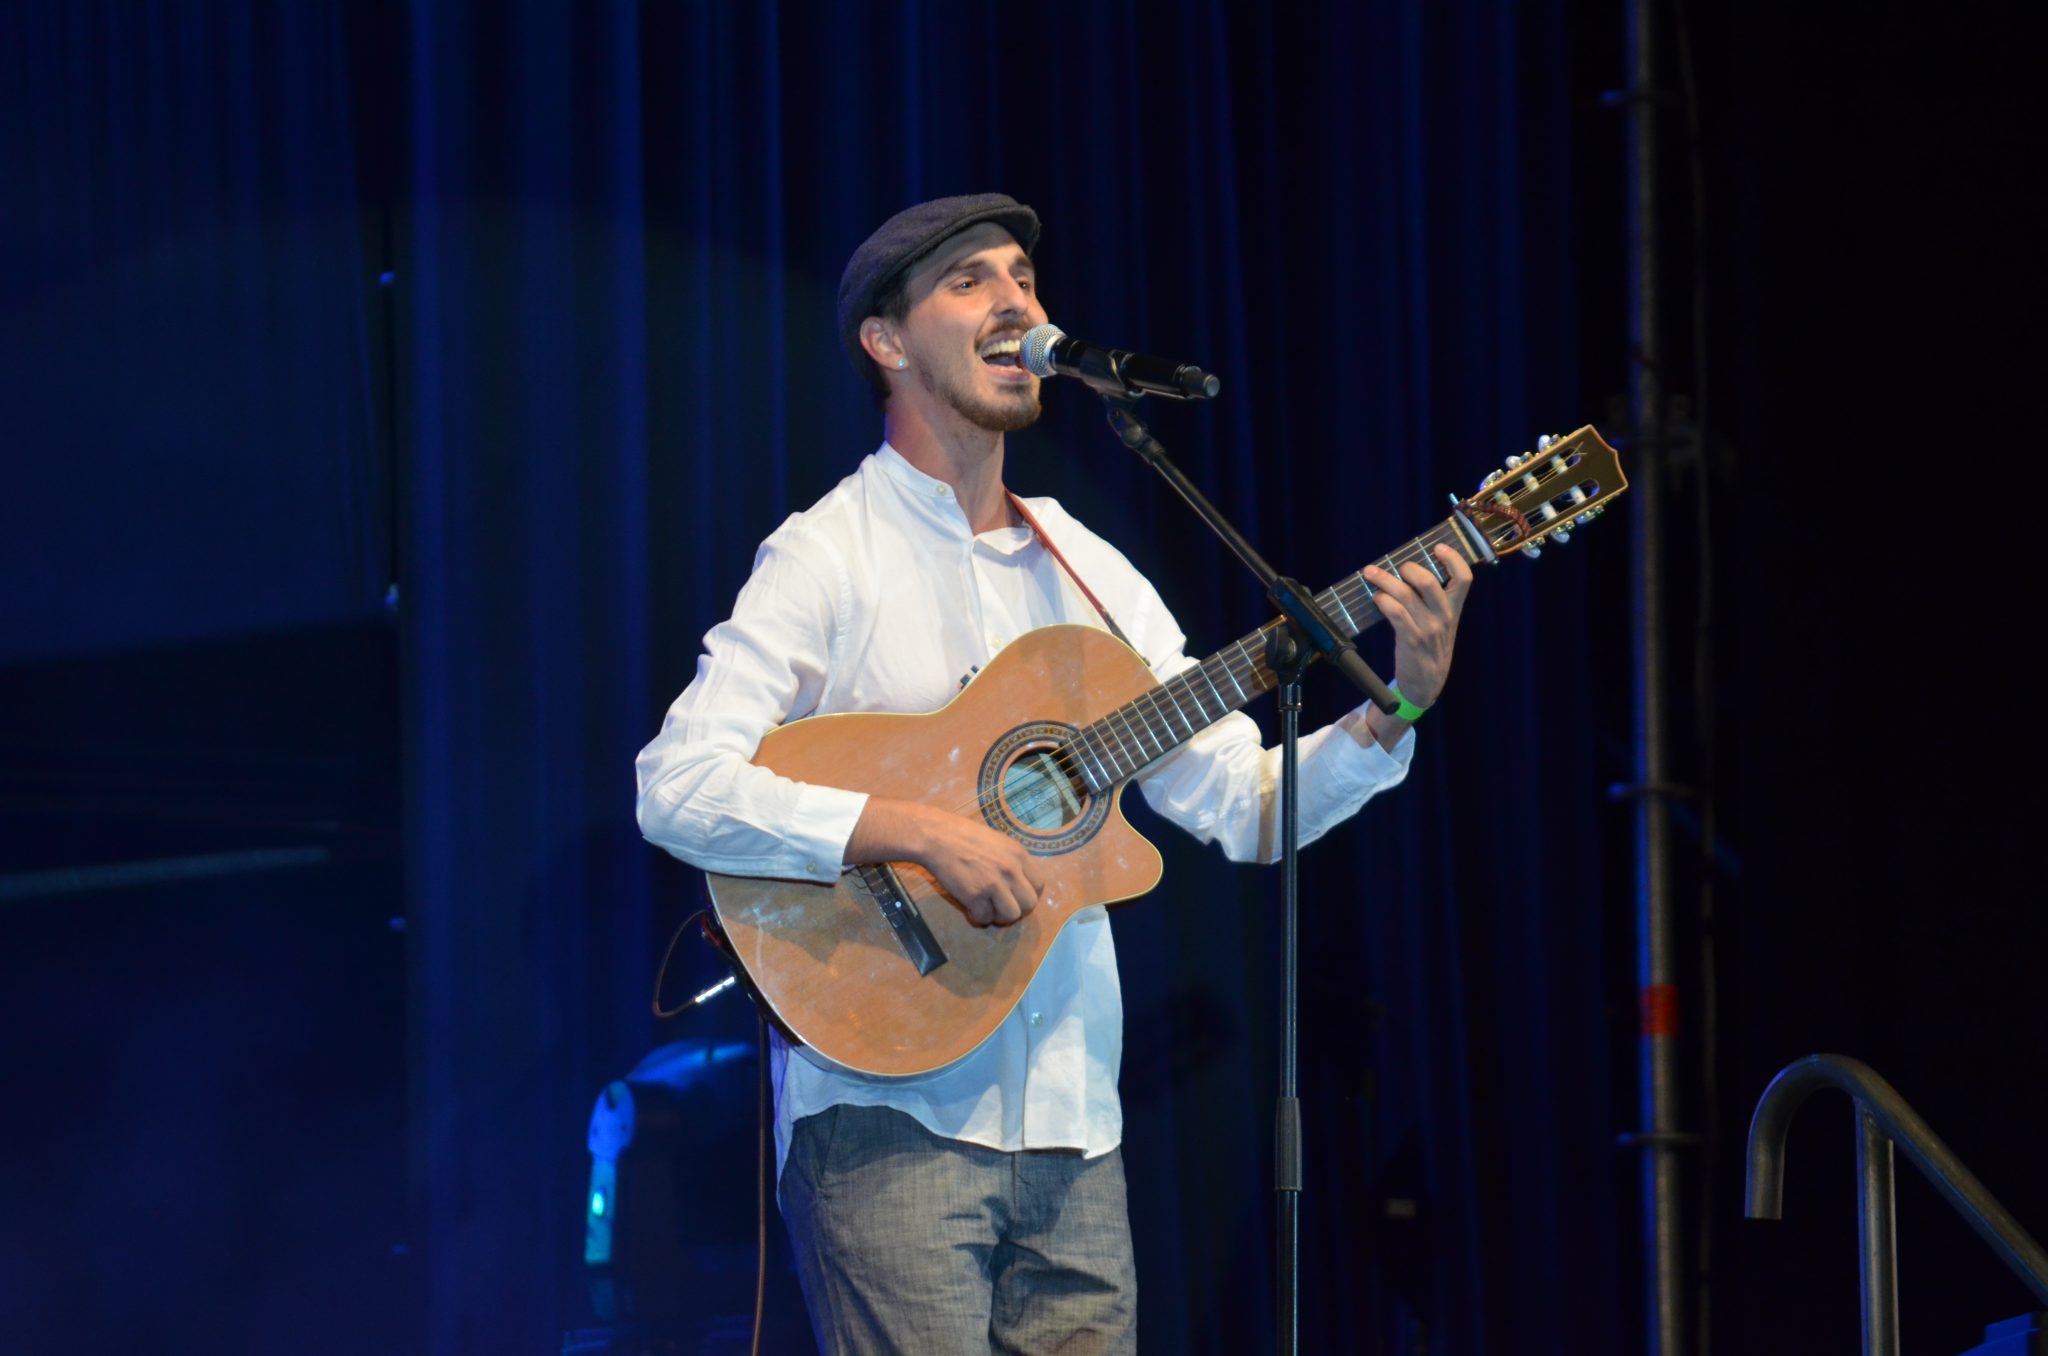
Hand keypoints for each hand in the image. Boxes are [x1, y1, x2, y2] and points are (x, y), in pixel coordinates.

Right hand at [846, 798, 1044, 926]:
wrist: (937, 836)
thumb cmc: (964, 835)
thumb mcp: (998, 841)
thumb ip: (1012, 860)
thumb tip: (1019, 882)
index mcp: (1019, 854)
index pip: (1039, 885)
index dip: (1028, 894)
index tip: (1016, 896)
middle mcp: (1011, 870)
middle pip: (1029, 904)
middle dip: (1016, 909)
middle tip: (1001, 906)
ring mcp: (993, 884)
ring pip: (1011, 915)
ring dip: (999, 916)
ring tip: (987, 908)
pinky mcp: (974, 896)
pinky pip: (985, 918)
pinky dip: (978, 917)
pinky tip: (971, 907)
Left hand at [1361, 542, 1472, 714]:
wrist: (1427, 683)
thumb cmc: (1431, 646)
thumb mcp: (1442, 622)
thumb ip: (1434, 600)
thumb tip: (1411, 571)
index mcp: (1454, 609)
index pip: (1464, 579)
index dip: (1454, 560)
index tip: (1439, 547)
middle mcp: (1444, 617)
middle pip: (1429, 582)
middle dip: (1409, 568)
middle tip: (1397, 566)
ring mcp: (1427, 629)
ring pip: (1405, 595)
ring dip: (1384, 580)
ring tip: (1371, 574)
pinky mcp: (1410, 640)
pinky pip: (1395, 613)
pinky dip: (1383, 601)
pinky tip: (1376, 597)